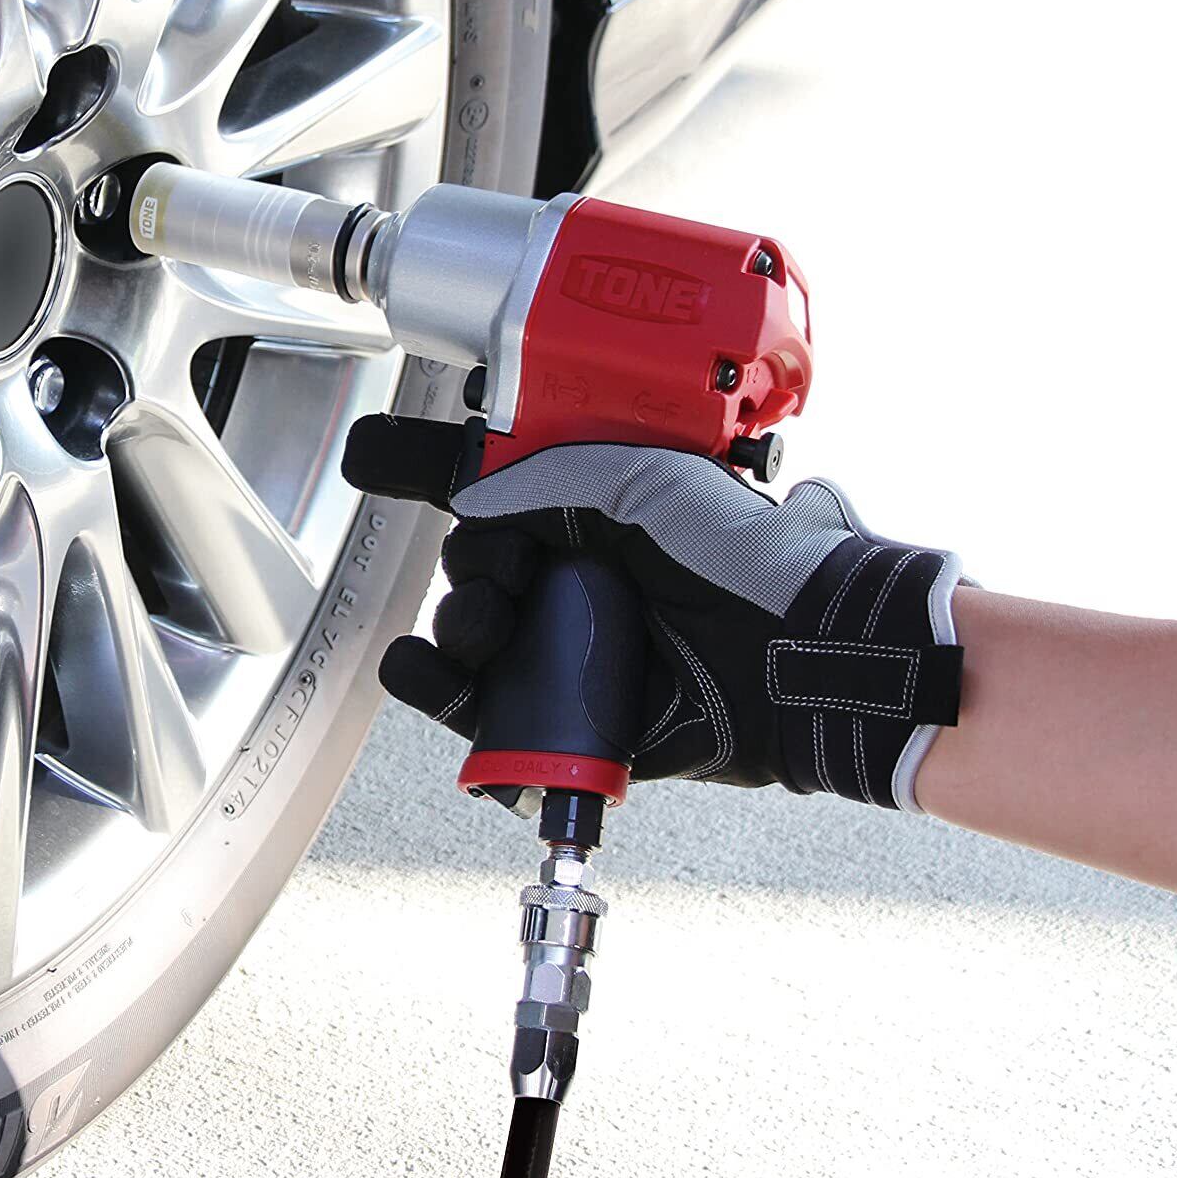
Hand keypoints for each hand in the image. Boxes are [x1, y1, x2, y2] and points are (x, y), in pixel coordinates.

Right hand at [342, 426, 964, 808]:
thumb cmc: (748, 563)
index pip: (497, 488)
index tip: (372, 461)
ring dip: (453, 628)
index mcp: (598, 514)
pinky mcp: (573, 716)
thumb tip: (471, 498)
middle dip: (469, 570)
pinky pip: (485, 709)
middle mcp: (583, 579)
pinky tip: (424, 671)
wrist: (804, 659)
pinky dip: (437, 689)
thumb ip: (550, 476)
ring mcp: (576, 649)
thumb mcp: (647, 482)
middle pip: (476, 568)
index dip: (430, 474)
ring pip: (472, 638)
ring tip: (485, 632)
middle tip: (504, 577)